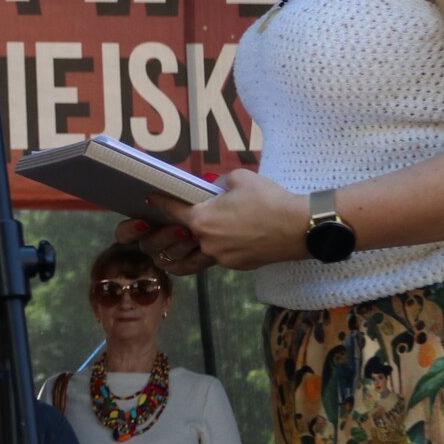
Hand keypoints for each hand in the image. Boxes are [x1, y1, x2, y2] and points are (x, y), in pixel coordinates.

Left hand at [122, 167, 308, 272]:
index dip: (159, 202)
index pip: (171, 211)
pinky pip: (212, 261)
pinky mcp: (235, 265)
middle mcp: (206, 242)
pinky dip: (202, 257)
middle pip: (171, 243)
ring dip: (173, 258)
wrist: (300, 227)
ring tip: (161, 256)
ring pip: (188, 262)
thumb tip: (212, 187)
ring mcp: (221, 257)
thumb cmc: (270, 199)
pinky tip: (200, 253)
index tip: (149, 199)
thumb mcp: (241, 179)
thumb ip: (218, 183)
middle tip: (143, 236)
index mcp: (202, 219)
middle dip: (155, 238)